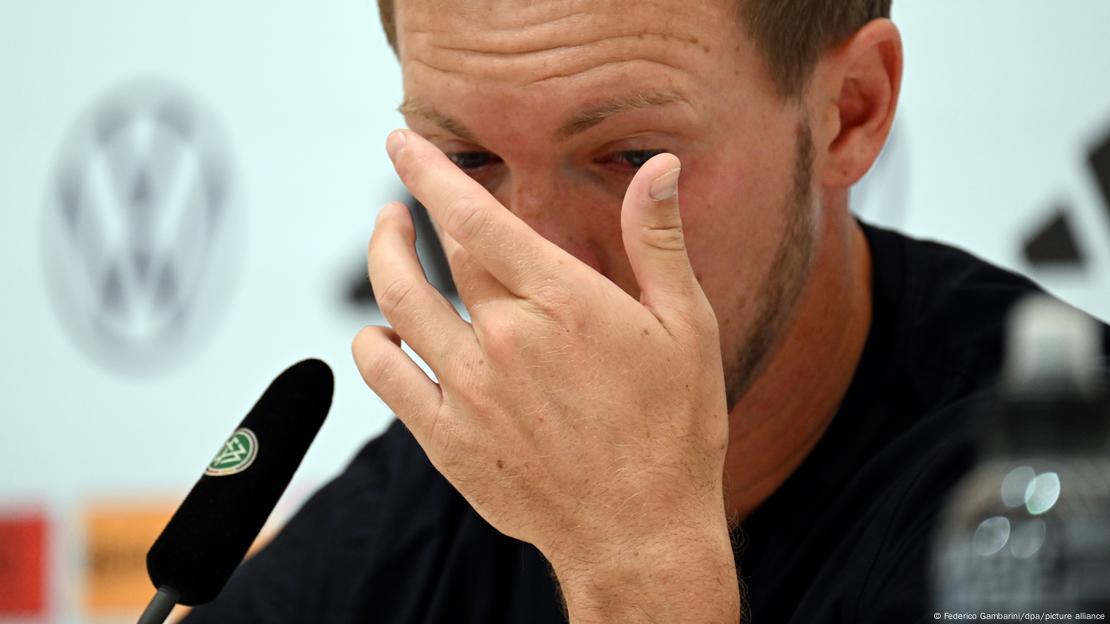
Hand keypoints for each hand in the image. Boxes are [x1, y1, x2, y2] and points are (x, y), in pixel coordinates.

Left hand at [353, 129, 737, 621]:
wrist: (639, 534)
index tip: (403, 141)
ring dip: (383, 259)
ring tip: (385, 238)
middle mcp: (505, 339)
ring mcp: (468, 390)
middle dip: (417, 212)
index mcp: (564, 303)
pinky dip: (371, 343)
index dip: (430, 171)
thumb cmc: (673, 432)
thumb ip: (659, 243)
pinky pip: (384, 374)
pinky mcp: (446, 437)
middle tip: (408, 198)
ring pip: (398, 302)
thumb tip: (659, 167)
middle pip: (443, 254)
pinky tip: (381, 333)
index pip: (475, 216)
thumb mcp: (686, 328)